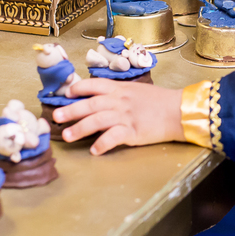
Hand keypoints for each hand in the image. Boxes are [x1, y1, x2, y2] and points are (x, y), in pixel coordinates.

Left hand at [51, 78, 184, 154]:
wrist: (179, 111)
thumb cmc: (160, 101)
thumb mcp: (137, 91)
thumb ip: (120, 93)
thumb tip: (103, 96)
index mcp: (120, 89)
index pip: (94, 85)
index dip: (79, 88)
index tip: (66, 93)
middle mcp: (120, 101)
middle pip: (90, 104)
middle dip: (71, 110)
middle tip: (55, 116)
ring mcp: (125, 116)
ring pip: (97, 120)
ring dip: (80, 128)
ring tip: (66, 135)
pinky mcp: (133, 131)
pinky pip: (113, 138)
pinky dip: (102, 144)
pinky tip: (94, 151)